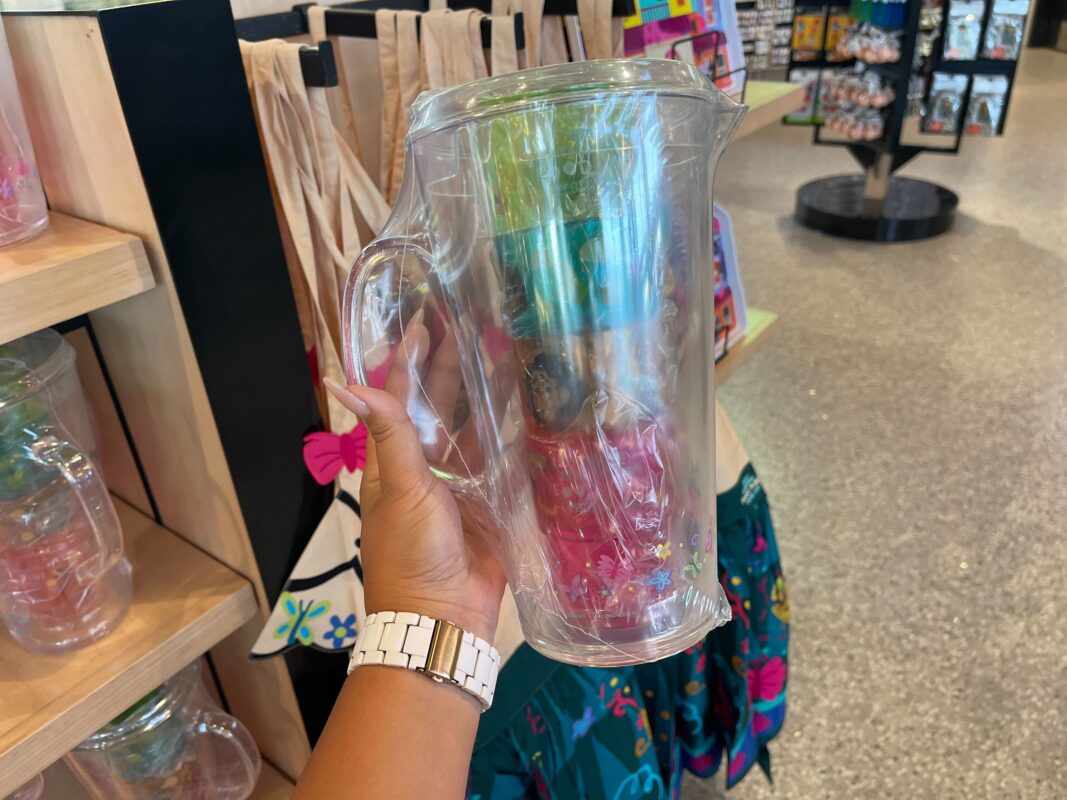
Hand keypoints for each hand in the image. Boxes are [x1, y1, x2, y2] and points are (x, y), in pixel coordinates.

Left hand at [324, 322, 505, 641]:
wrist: (445, 617)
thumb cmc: (412, 551)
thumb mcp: (400, 488)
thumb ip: (387, 432)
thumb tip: (343, 382)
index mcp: (393, 461)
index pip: (397, 397)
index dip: (407, 359)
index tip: (422, 321)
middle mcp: (425, 467)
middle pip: (437, 406)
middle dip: (448, 366)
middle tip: (467, 322)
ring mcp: (460, 485)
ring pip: (472, 427)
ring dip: (482, 393)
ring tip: (500, 350)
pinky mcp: (491, 503)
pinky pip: (501, 459)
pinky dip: (511, 433)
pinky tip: (524, 405)